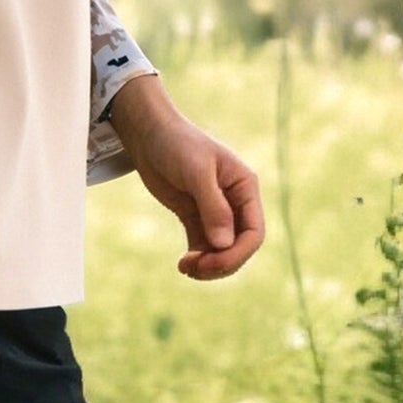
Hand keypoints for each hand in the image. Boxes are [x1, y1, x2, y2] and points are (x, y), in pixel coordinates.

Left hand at [106, 77, 264, 279]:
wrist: (148, 134)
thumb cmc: (176, 143)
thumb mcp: (196, 172)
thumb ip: (213, 207)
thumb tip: (224, 244)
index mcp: (244, 187)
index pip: (253, 232)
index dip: (238, 253)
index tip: (213, 263)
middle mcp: (234, 201)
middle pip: (239, 246)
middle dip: (222, 262)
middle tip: (196, 268)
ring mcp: (215, 211)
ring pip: (222, 250)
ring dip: (208, 265)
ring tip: (186, 267)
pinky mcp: (195, 216)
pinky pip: (204, 246)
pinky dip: (197, 259)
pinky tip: (183, 264)